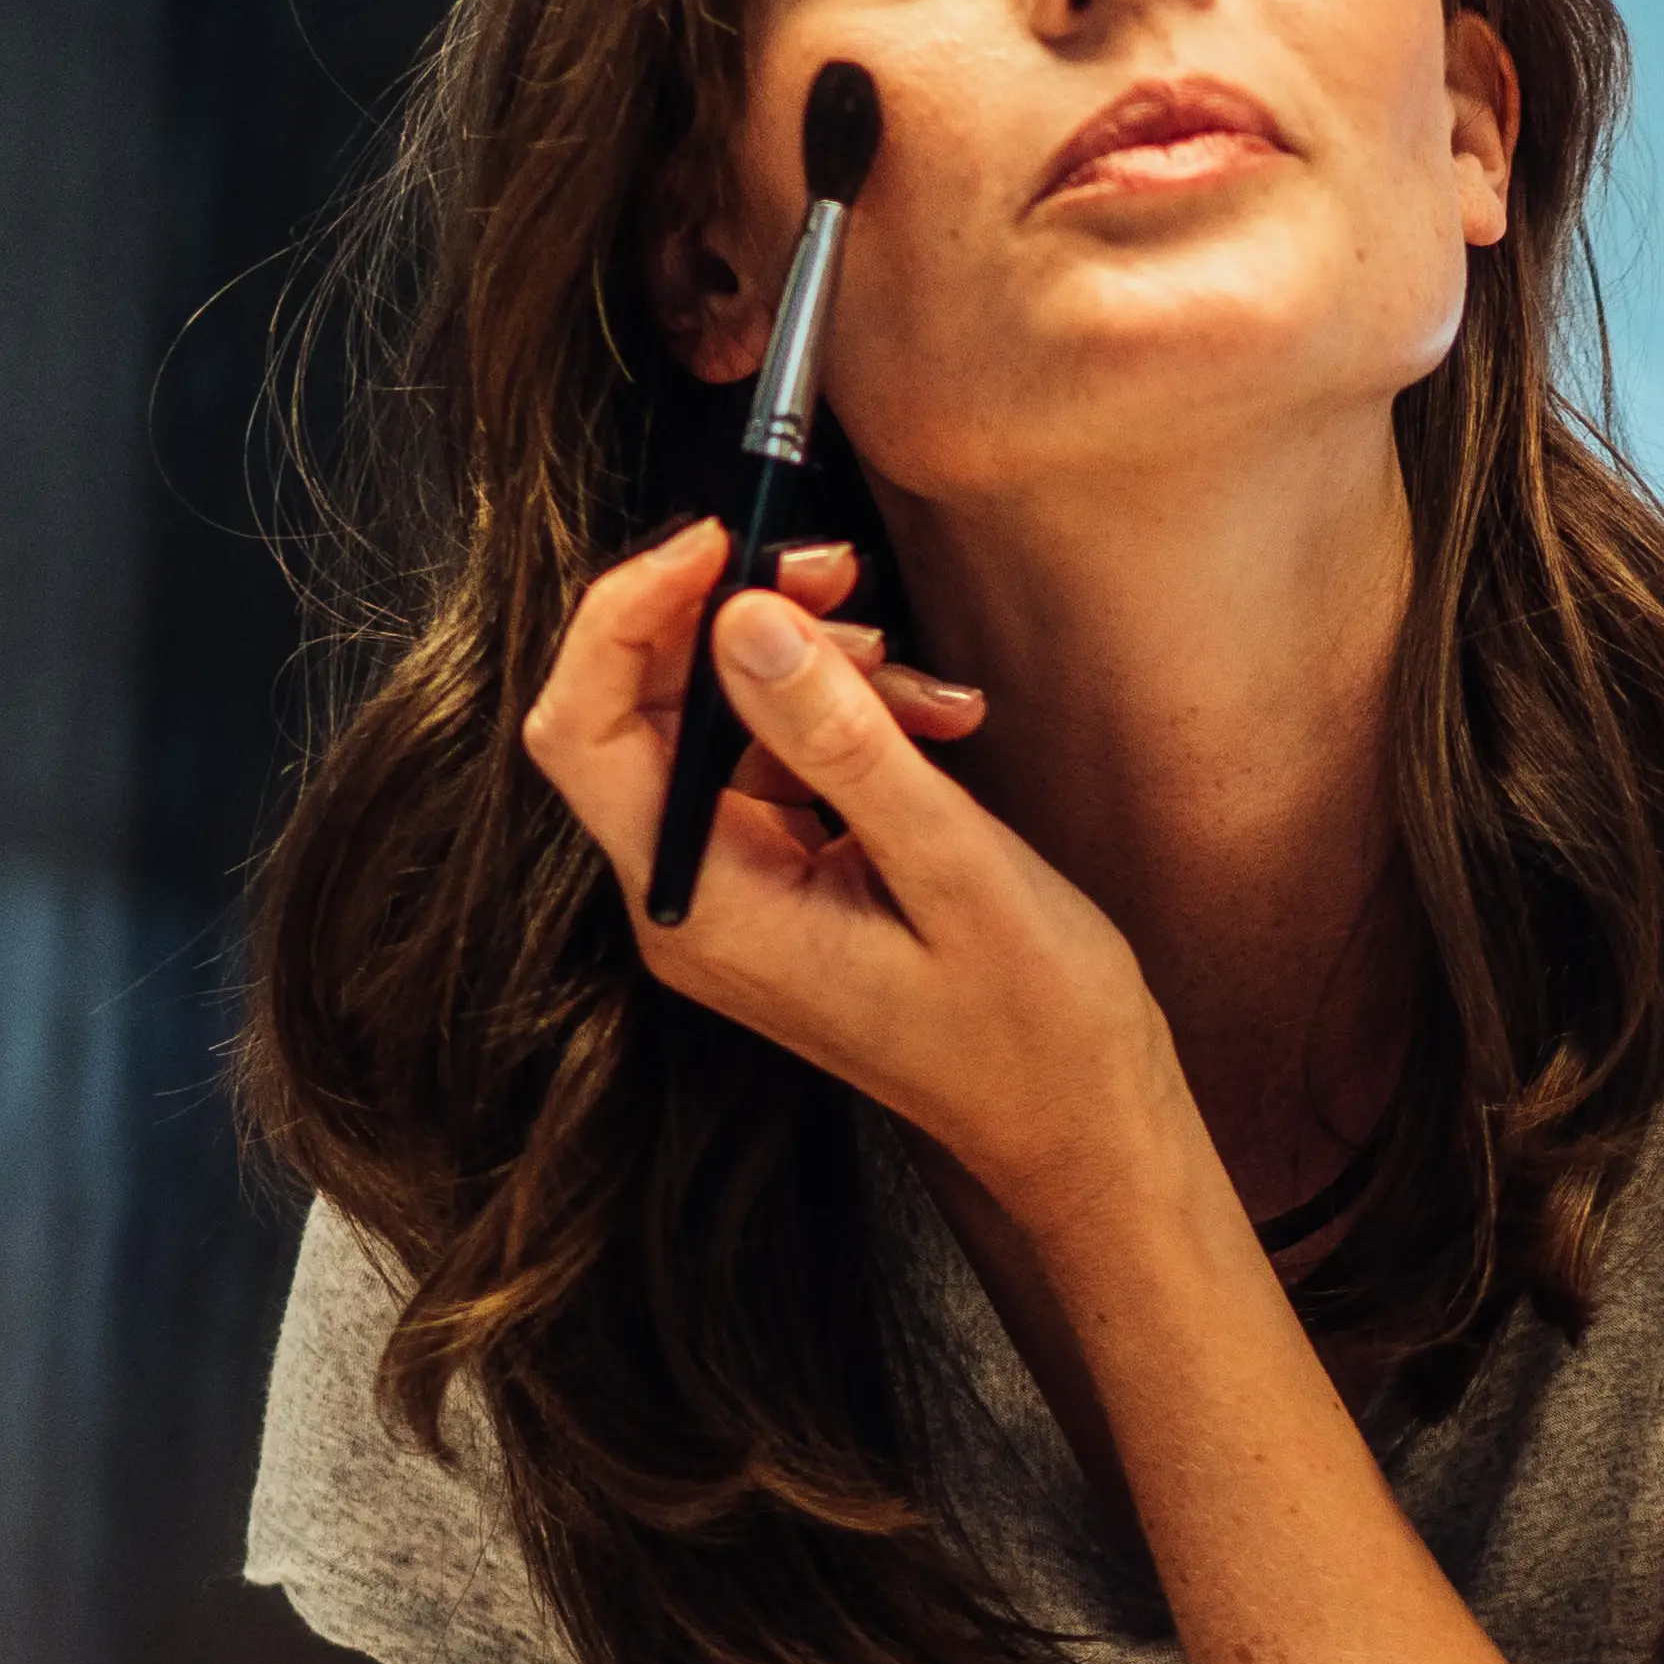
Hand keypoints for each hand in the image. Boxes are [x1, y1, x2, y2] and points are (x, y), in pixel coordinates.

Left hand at [523, 519, 1192, 1217]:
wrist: (1078, 1123)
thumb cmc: (1032, 1024)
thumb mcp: (951, 865)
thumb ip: (838, 739)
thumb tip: (742, 617)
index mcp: (708, 910)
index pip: (584, 732)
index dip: (627, 615)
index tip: (721, 540)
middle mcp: (695, 903)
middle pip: (645, 713)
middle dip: (735, 620)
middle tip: (838, 570)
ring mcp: (737, 895)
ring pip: (722, 725)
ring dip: (817, 671)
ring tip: (930, 686)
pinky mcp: (783, 884)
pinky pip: (778, 765)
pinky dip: (848, 720)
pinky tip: (934, 723)